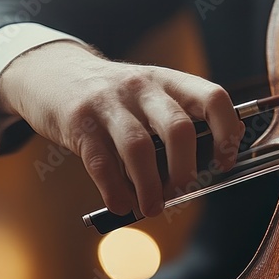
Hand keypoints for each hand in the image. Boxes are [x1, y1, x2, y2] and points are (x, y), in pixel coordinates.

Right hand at [0, 41, 244, 217]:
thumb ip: (178, 119)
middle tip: (182, 193)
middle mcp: (143, 88)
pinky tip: (121, 204)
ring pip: (139, 148)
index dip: (226, 132)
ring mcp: (109, 103)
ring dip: (150, 187)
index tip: (225, 162)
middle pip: (178, 128)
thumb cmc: (112, 96)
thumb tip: (213, 161)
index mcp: (169, 81)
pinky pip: (101, 163)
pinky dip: (115, 191)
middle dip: (185, 169)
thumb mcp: (149, 93)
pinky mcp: (79, 122)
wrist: (51, 71)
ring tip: (151, 208)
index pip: (213, 98)